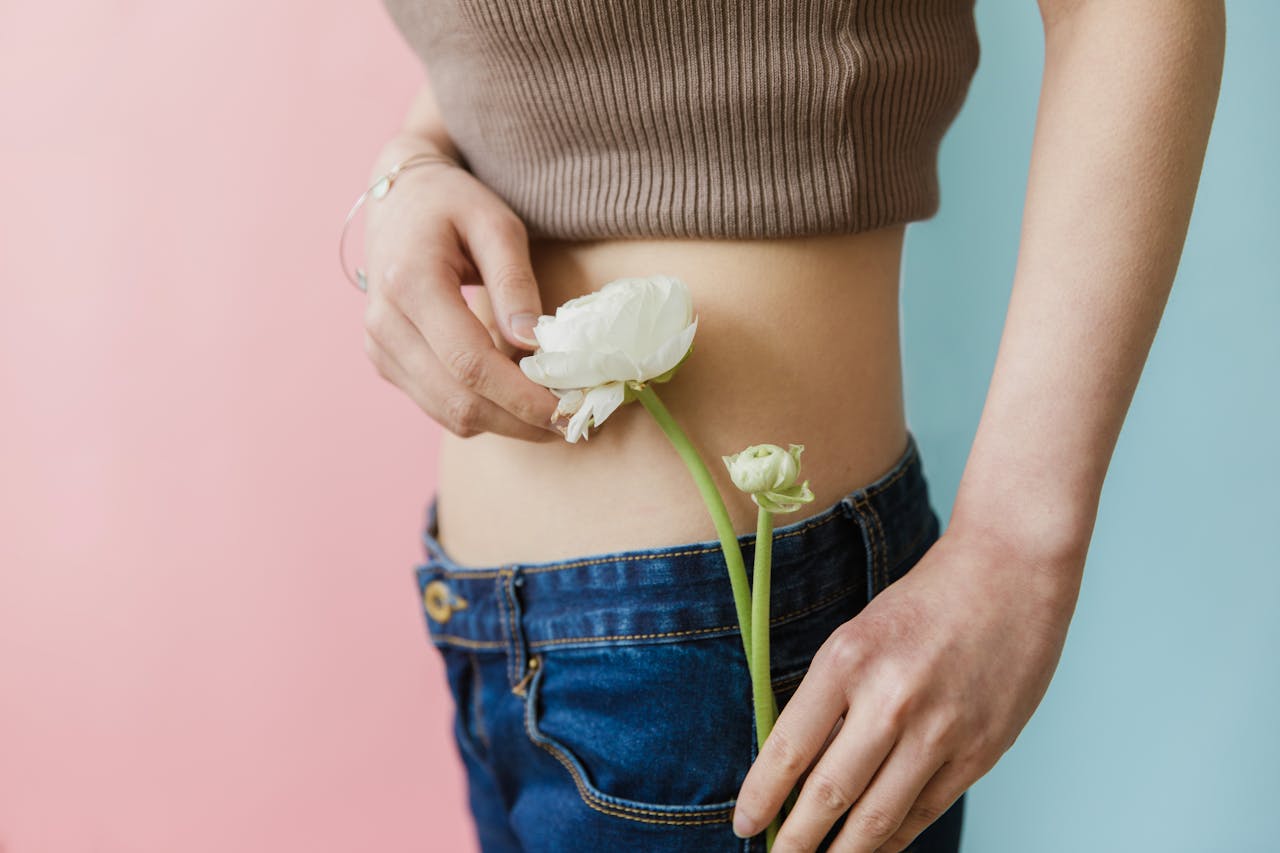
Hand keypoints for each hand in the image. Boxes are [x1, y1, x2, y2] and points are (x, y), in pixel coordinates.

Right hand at [360, 134, 561, 441]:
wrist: (398, 200)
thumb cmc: (452, 204)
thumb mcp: (496, 225)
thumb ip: (514, 282)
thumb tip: (534, 343)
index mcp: (409, 283)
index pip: (469, 362)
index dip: (521, 396)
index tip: (568, 410)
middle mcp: (384, 324)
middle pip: (458, 400)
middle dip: (520, 421)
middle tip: (572, 422)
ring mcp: (379, 348)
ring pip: (448, 413)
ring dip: (505, 423)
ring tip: (553, 416)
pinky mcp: (385, 362)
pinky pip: (438, 405)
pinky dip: (483, 411)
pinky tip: (518, 400)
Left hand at [732, 522, 1085, 851]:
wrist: (1011, 572)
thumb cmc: (924, 602)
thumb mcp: (858, 636)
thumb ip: (830, 699)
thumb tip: (795, 770)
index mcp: (847, 660)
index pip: (789, 749)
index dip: (761, 797)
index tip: (744, 825)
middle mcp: (890, 700)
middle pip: (828, 794)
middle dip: (796, 841)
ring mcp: (939, 732)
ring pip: (877, 818)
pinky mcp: (978, 753)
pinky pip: (924, 812)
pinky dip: (892, 840)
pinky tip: (870, 849)